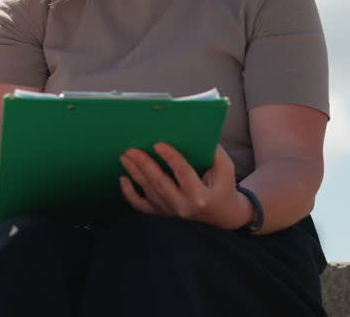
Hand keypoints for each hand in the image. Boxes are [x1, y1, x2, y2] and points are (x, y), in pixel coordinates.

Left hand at [118, 144, 249, 229]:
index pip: (183, 174)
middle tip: (131, 150)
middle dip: (144, 165)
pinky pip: (142, 206)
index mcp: (201, 196)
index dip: (170, 158)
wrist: (223, 216)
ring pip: (149, 192)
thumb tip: (197, 133)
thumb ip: (214, 153)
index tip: (158, 144)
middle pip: (160, 183)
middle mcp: (184, 207)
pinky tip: (123, 179)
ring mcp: (171, 213)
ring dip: (135, 173)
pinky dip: (130, 194)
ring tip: (125, 156)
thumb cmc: (223, 187)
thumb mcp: (226, 169)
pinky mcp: (163, 215)